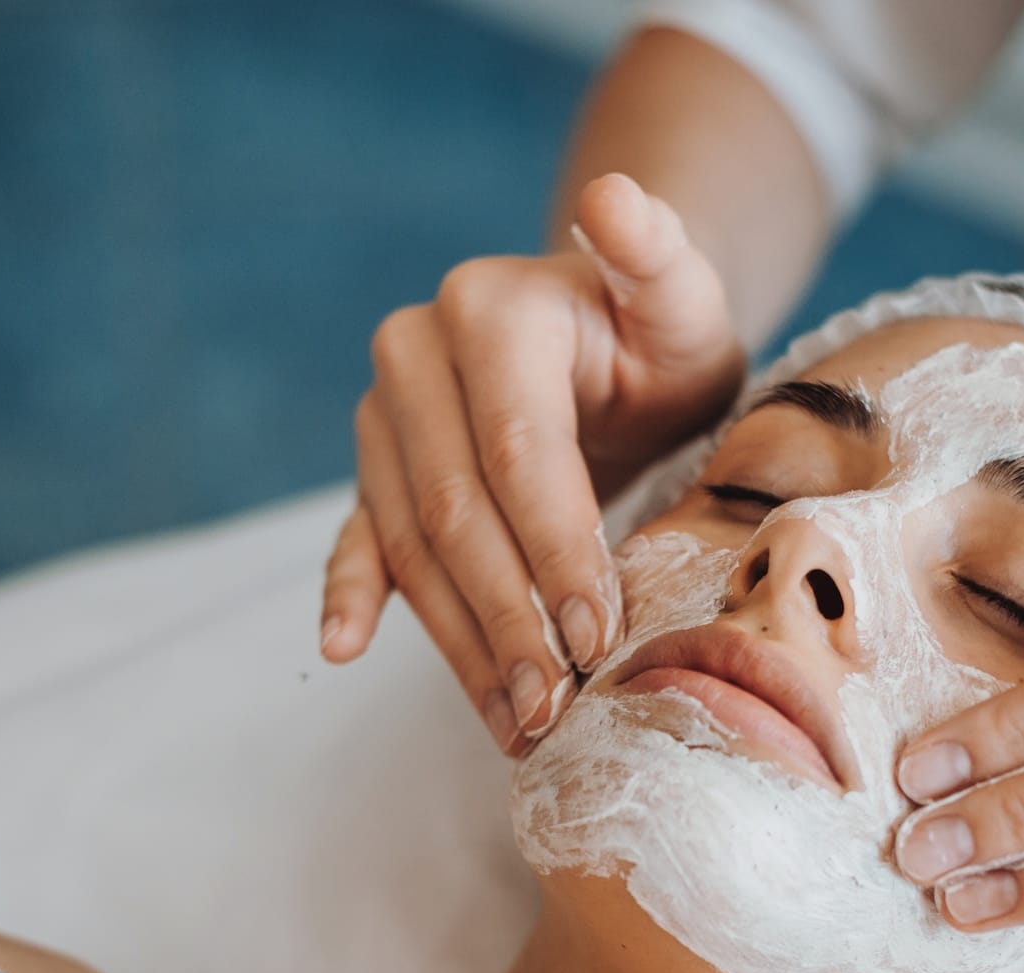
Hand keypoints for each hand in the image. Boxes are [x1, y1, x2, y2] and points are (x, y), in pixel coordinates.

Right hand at [325, 173, 744, 752]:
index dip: (557, 550)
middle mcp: (413, 357)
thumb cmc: (657, 334)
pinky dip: (352, 596)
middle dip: (508, 619)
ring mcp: (384, 419)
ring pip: (414, 547)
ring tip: (515, 722)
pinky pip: (359, 540)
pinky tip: (343, 649)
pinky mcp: (373, 471)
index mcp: (484, 311)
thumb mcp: (680, 296)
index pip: (517, 453)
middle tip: (555, 705)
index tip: (600, 638)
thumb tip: (615, 198)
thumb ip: (659, 255)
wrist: (609, 342)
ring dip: (461, 643)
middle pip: (455, 512)